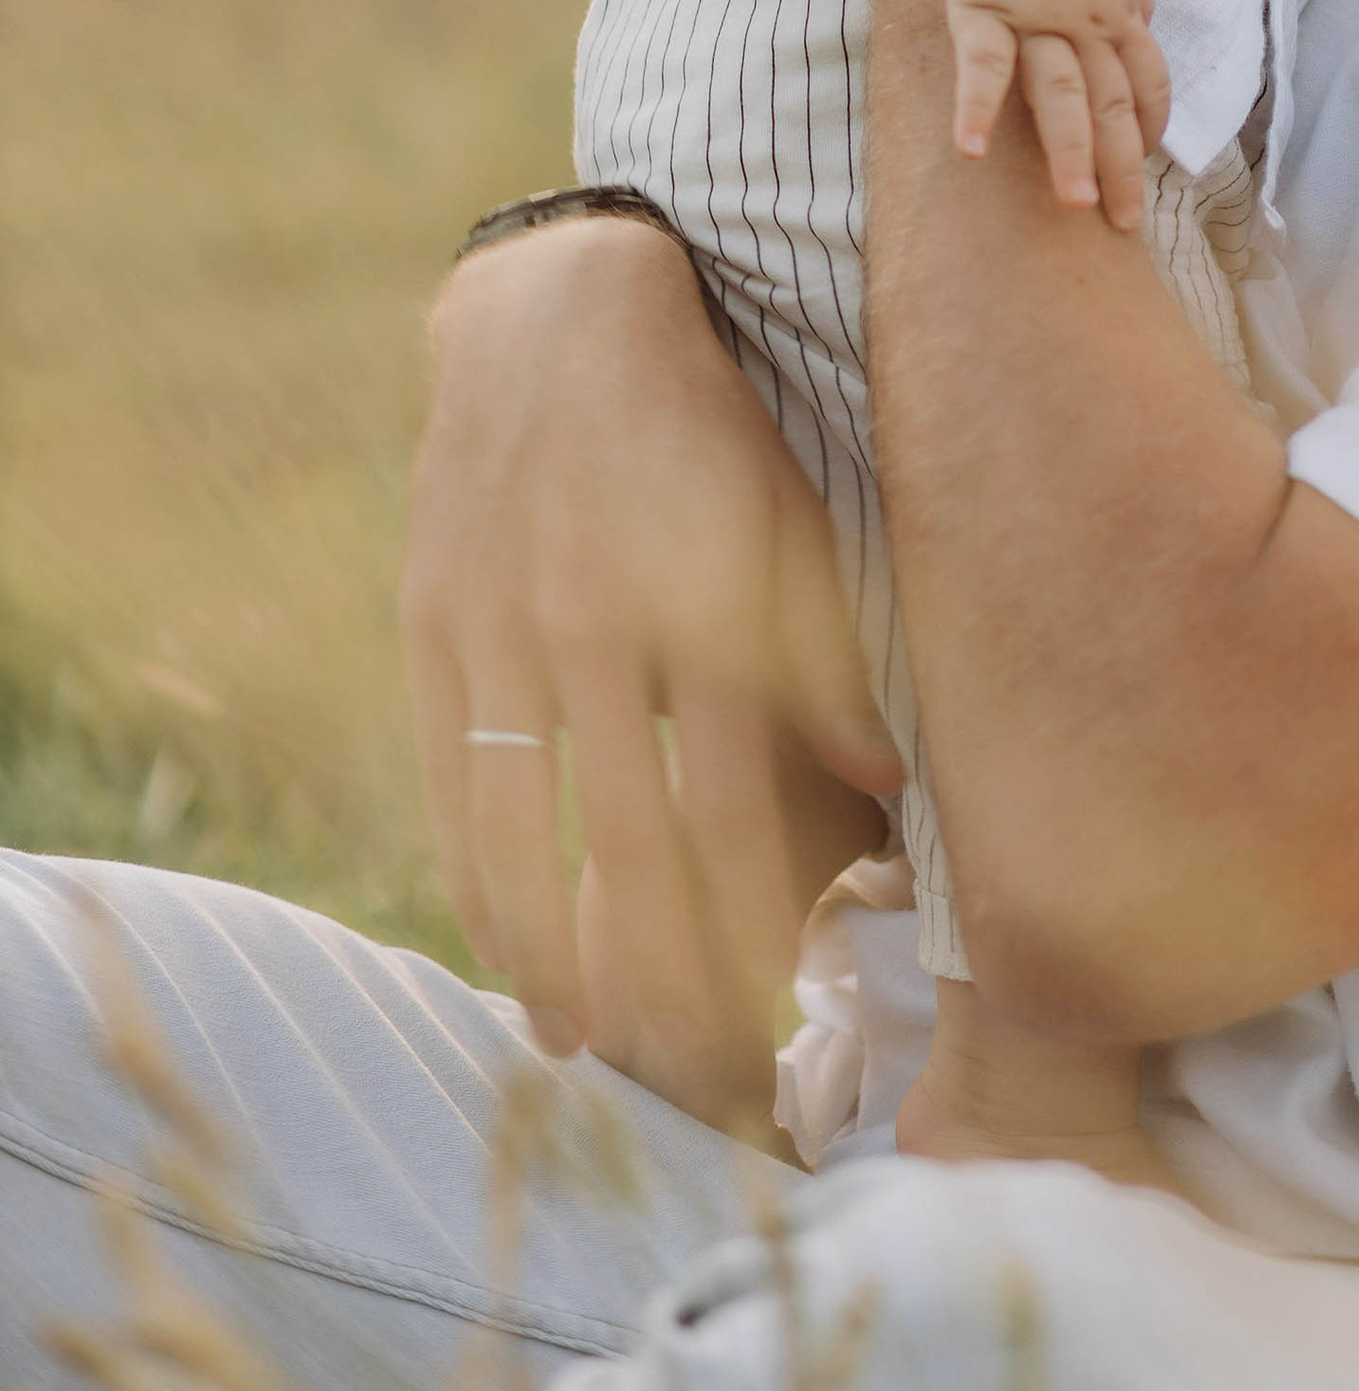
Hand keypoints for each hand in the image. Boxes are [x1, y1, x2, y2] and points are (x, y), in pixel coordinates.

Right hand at [401, 215, 901, 1108]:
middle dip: (667, 982)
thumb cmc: (712, 427)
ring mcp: (508, 632)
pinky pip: (451, 783)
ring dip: (554, 960)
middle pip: (633, 853)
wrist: (565, 312)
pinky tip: (506, 953)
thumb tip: (888, 794)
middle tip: (700, 1078)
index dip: (753, 936)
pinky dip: (476, 881)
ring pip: (525, 838)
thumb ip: (833, 660)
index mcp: (712, 606)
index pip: (736, 818)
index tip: (783, 1024)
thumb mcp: (796, 525)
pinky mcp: (437, 624)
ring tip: (587, 1049)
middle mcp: (606, 630)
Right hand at [940, 0, 1169, 223]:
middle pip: (1112, 102)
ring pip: (1062, 93)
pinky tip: (969, 153)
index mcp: (1117, 6)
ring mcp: (1034, 19)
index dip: (1149, 120)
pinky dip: (976, 107)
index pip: (1145, 77)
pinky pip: (982, 64)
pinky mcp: (982, 8)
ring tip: (1076, 206)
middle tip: (1124, 220)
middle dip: (1120, 164)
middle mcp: (1083, 22)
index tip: (1147, 156)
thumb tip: (1139, 20)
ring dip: (1071, 152)